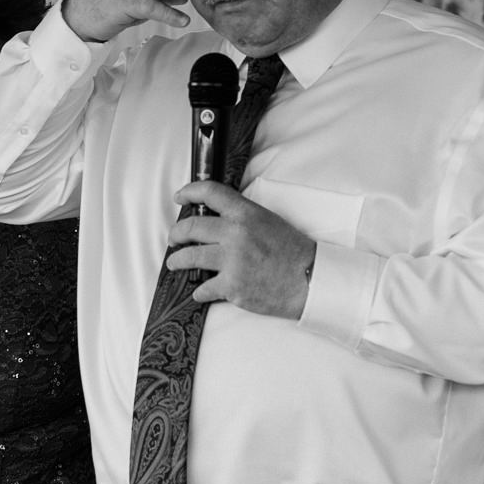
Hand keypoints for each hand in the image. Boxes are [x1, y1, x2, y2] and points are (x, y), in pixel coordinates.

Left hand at [166, 181, 315, 319]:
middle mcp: (235, 234)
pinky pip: (203, 288)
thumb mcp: (268, 221)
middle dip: (176, 234)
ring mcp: (232, 261)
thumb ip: (241, 218)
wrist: (310, 279)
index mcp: (246, 213)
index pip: (210, 192)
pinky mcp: (232, 286)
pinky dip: (199, 291)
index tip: (180, 196)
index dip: (190, 191)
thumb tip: (217, 220)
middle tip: (173, 239)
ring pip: (190, 257)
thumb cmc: (293, 251)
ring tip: (175, 263)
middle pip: (191, 227)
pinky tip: (199, 292)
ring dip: (177, 261)